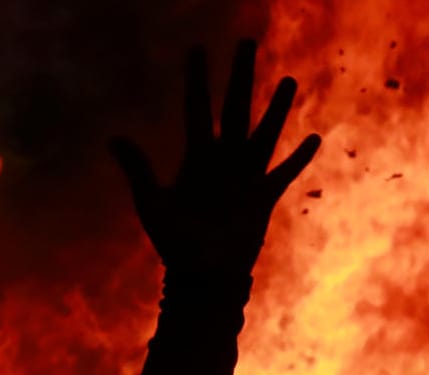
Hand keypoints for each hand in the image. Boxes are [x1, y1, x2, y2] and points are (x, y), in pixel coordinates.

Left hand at [109, 40, 319, 275]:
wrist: (202, 277)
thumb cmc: (174, 243)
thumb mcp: (152, 204)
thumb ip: (138, 169)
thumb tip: (113, 138)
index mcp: (196, 158)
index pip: (196, 108)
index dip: (196, 80)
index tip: (196, 50)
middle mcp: (222, 160)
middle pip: (234, 107)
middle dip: (240, 76)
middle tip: (246, 42)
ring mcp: (245, 176)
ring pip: (264, 132)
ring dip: (276, 108)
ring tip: (287, 80)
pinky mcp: (264, 197)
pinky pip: (285, 172)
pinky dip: (300, 158)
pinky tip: (315, 138)